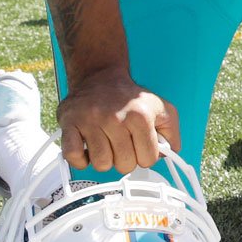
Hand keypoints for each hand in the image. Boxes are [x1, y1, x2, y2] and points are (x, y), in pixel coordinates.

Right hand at [55, 74, 177, 175]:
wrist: (100, 77)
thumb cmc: (131, 99)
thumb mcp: (162, 109)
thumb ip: (172, 133)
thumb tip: (168, 154)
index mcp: (141, 115)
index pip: (148, 160)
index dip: (144, 156)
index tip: (139, 145)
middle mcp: (115, 117)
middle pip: (124, 165)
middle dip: (125, 159)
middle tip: (121, 144)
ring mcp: (90, 120)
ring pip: (101, 164)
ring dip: (104, 159)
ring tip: (105, 143)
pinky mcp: (69, 123)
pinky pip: (74, 157)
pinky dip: (80, 159)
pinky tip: (88, 148)